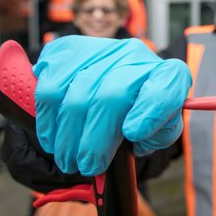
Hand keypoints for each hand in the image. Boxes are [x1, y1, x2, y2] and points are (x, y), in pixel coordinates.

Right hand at [33, 36, 191, 175]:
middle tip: (88, 166)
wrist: (112, 83)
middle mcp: (135, 56)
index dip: (150, 111)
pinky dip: (48, 122)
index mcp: (166, 75)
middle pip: (111, 96)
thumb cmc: (139, 113)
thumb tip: (134, 141)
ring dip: (68, 138)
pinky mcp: (67, 50)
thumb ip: (156, 137)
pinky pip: (50, 89)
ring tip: (68, 160)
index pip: (164, 87)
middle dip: (95, 140)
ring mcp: (100, 50)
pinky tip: (54, 138)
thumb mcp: (158, 129)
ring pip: (76, 97)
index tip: (133, 134)